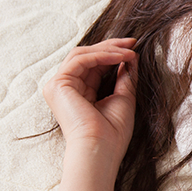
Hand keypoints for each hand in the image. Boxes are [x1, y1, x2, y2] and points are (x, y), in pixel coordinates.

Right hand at [43, 38, 137, 167]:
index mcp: (79, 92)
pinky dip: (102, 55)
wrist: (102, 148)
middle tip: (133, 42)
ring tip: (130, 51)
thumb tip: (130, 57)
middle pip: (86, 56)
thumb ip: (124, 77)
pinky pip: (80, 59)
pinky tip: (121, 57)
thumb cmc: (113, 132)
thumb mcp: (123, 98)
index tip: (134, 48)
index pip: (93, 65)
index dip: (113, 53)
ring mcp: (58, 86)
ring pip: (82, 54)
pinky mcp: (58, 84)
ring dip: (108, 50)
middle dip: (111, 46)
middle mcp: (65, 88)